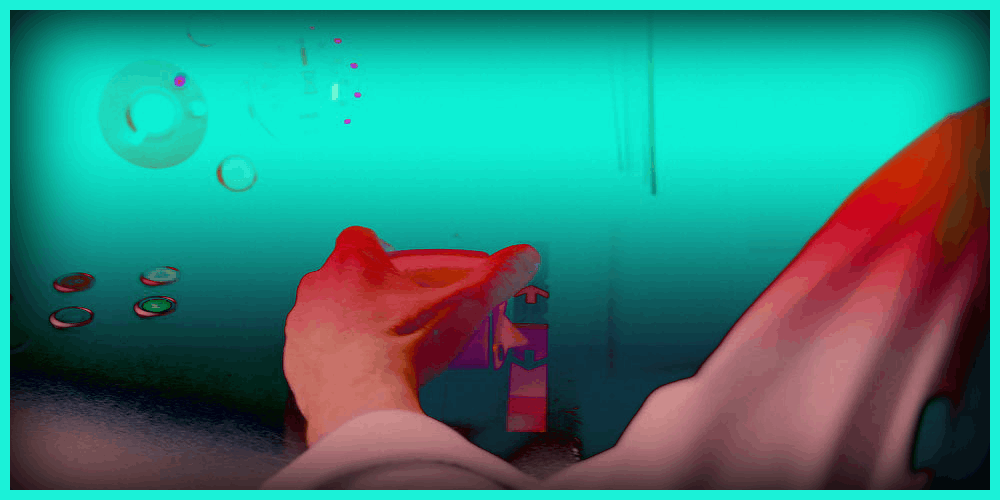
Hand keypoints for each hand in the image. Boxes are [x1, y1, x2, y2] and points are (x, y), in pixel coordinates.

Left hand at [283, 226, 539, 444]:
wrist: (360, 400)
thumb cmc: (402, 347)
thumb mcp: (458, 307)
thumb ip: (493, 277)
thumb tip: (523, 256)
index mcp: (354, 264)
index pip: (359, 237)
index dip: (379, 250)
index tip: (396, 268)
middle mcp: (319, 286)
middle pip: (341, 274)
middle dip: (366, 290)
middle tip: (396, 313)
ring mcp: (302, 323)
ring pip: (323, 311)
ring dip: (345, 322)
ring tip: (379, 346)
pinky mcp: (294, 357)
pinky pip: (313, 348)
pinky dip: (332, 356)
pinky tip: (358, 373)